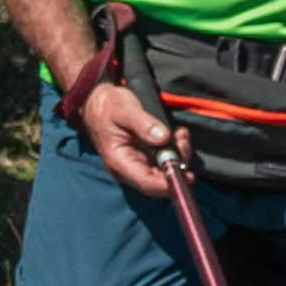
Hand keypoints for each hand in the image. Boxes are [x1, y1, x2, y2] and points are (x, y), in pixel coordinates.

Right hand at [67, 63, 185, 198]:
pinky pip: (164, 162)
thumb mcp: (124, 110)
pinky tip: (176, 135)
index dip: (168, 184)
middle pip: (159, 181)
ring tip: (180, 134)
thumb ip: (143, 124)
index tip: (187, 175)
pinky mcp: (144, 158)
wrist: (98, 101)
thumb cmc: (108, 106)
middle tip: (182, 140)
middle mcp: (128, 169)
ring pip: (164, 172)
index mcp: (119, 162)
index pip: (147, 183)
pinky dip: (175, 150)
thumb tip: (164, 137)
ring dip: (178, 155)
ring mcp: (137, 164)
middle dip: (177, 164)